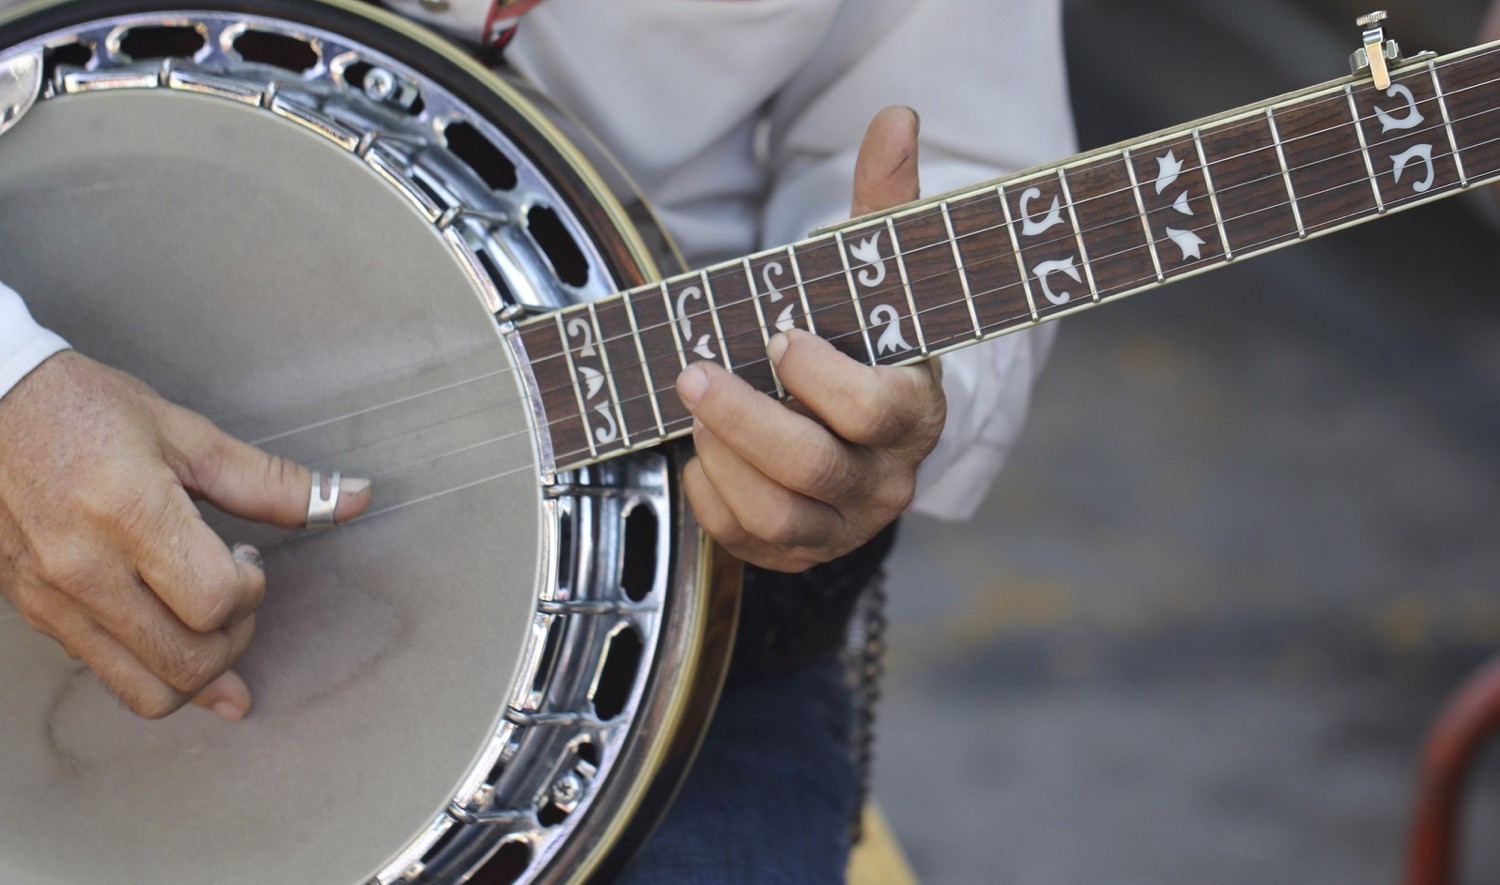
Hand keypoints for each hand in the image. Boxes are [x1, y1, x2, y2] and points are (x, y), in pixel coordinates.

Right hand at [0, 351, 369, 719]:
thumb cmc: (85, 411)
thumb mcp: (186, 434)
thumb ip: (271, 482)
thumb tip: (357, 497)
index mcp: (128, 511)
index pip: (214, 601)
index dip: (251, 591)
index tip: (247, 559)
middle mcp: (83, 566)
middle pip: (187, 662)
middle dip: (235, 638)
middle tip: (233, 591)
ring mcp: (52, 598)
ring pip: (146, 691)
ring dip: (198, 672)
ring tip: (203, 620)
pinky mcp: (34, 613)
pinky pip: (106, 674)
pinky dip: (153, 671)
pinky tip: (172, 638)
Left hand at [675, 106, 944, 571]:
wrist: (859, 428)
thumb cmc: (864, 346)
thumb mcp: (875, 281)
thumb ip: (883, 204)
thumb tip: (895, 119)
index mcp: (915, 412)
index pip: (881, 411)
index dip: (825, 380)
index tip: (781, 337)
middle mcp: (887, 479)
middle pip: (816, 468)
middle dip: (746, 420)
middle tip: (694, 374)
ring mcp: (842, 523)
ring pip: (777, 513)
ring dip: (722, 456)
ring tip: (695, 408)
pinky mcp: (798, 550)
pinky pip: (745, 539)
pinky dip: (710, 494)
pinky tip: (700, 453)